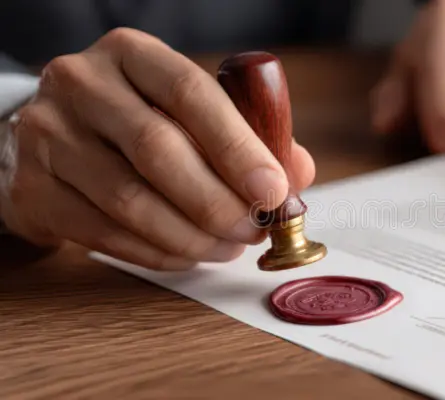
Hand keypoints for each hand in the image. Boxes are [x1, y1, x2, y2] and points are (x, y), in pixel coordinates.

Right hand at [0, 28, 315, 269]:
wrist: (47, 139)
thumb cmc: (135, 120)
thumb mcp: (187, 109)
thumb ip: (246, 134)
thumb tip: (298, 174)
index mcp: (131, 55)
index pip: (191, 93)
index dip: (238, 146)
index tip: (274, 189)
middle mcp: (82, 85)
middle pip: (158, 149)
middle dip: (218, 201)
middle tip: (254, 228)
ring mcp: (50, 137)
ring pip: (131, 200)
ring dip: (192, 235)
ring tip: (228, 246)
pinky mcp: (34, 190)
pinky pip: (107, 234)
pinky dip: (158, 253)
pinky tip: (188, 254)